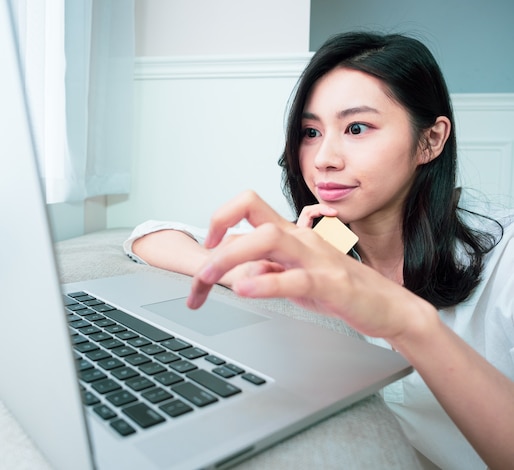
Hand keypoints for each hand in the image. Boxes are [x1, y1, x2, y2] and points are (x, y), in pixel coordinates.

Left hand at [187, 191, 415, 340]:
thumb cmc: (341, 289)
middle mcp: (300, 238)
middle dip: (217, 237)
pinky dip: (265, 282)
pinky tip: (245, 290)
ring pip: (269, 238)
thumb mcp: (294, 277)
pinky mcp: (331, 283)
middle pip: (252, 213)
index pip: (247, 211)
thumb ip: (267, 268)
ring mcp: (316, 258)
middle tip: (199, 274)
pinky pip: (295, 278)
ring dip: (232, 255)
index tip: (206, 248)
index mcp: (291, 234)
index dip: (220, 221)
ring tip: (210, 277)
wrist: (389, 307)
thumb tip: (238, 269)